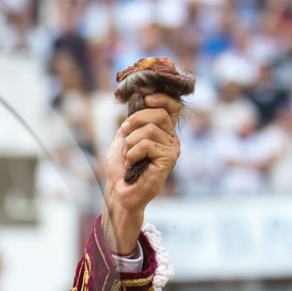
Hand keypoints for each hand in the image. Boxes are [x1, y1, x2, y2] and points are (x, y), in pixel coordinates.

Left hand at [100, 93, 181, 253]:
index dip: (162, 98)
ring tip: (129, 157)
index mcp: (163, 131)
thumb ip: (133, 121)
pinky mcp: (169, 160)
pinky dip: (133, 153)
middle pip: (159, 114)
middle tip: (125, 134)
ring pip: (150, 129)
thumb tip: (139, 99)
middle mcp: (172, 139)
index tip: (146, 99)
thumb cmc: (120, 168)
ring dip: (130, 143)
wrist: (118, 192)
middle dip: (135, 121)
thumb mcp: (124, 138)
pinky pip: (147, 144)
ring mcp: (172, 149)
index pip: (173, 106)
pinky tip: (133, 164)